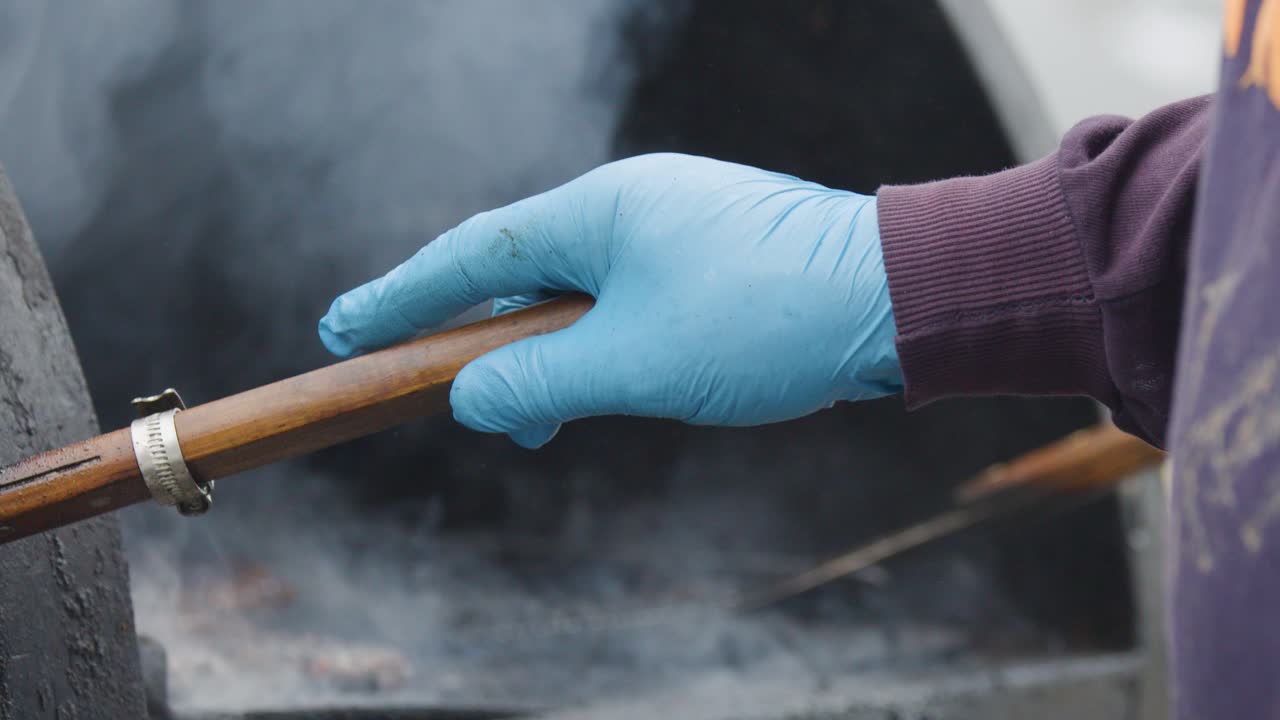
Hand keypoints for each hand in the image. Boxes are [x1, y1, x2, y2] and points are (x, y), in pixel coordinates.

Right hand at [319, 153, 900, 447]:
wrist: (897, 298)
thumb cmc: (767, 319)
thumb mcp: (633, 362)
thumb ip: (538, 383)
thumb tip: (470, 399)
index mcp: (601, 210)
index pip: (473, 253)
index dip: (401, 295)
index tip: (344, 327)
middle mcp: (631, 206)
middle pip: (522, 274)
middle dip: (481, 341)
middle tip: (453, 400)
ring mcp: (674, 229)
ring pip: (578, 295)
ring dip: (548, 356)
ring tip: (540, 419)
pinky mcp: (709, 260)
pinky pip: (625, 301)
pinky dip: (599, 346)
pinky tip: (605, 386)